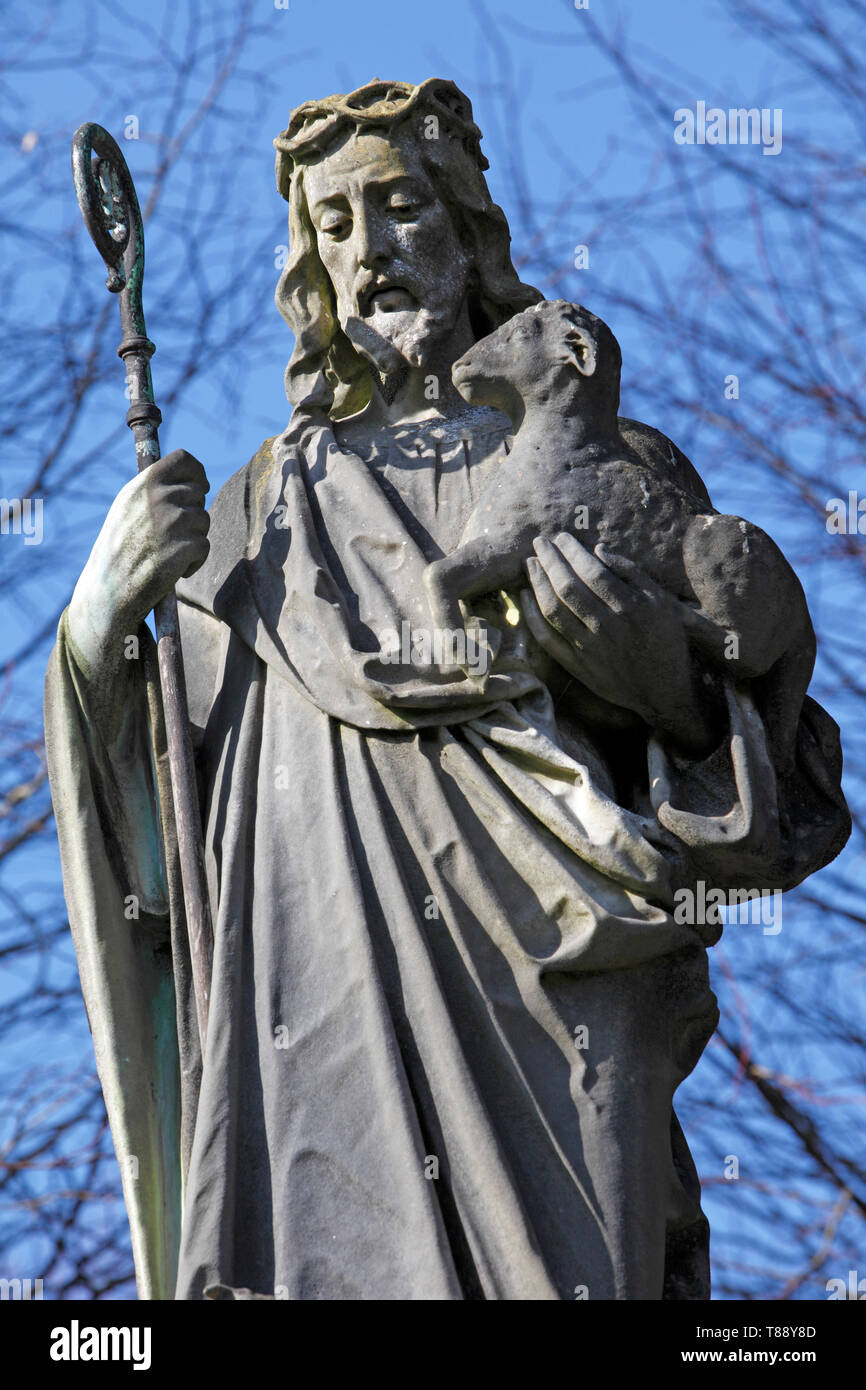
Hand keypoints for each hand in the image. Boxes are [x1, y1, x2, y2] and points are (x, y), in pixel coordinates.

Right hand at [68, 450, 209, 675]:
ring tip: (167, 552)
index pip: (184, 460)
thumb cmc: (119, 551)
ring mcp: (171, 522)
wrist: (109, 590)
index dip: (197, 474)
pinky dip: (194, 561)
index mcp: (142, 485)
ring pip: (203, 521)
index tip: (201, 487)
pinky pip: (204, 546)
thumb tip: (189, 479)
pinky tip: (173, 569)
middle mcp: (156, 498)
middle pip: (198, 494)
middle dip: (192, 513)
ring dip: (192, 538)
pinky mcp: (183, 547)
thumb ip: (153, 490)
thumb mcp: (127, 509)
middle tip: (173, 535)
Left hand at [523, 532, 717, 753]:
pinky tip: (525, 597)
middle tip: (539, 542)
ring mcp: (588, 648)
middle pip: (568, 587)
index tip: (561, 537)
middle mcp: (606, 626)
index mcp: (630, 607)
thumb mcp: (662, 602)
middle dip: (549, 560)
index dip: (572, 552)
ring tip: (529, 563)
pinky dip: (532, 616)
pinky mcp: (576, 666)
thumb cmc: (665, 641)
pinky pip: (547, 638)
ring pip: (553, 610)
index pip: (592, 572)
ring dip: (537, 583)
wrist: (662, 691)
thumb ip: (632, 573)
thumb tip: (599, 549)